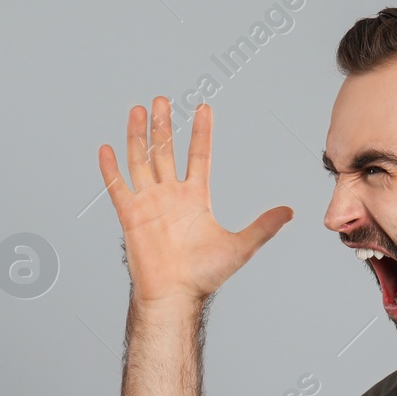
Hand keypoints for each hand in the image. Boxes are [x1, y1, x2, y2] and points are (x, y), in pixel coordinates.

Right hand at [97, 98, 292, 304]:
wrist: (175, 295)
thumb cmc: (203, 276)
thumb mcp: (241, 247)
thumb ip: (263, 227)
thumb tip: (289, 212)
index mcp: (195, 199)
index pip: (198, 156)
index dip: (201, 132)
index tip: (203, 108)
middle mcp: (170, 196)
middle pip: (165, 151)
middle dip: (164, 125)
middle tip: (161, 100)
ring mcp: (149, 203)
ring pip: (142, 161)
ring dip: (139, 136)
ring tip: (138, 110)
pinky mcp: (130, 215)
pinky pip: (118, 187)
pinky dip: (111, 169)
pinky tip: (107, 148)